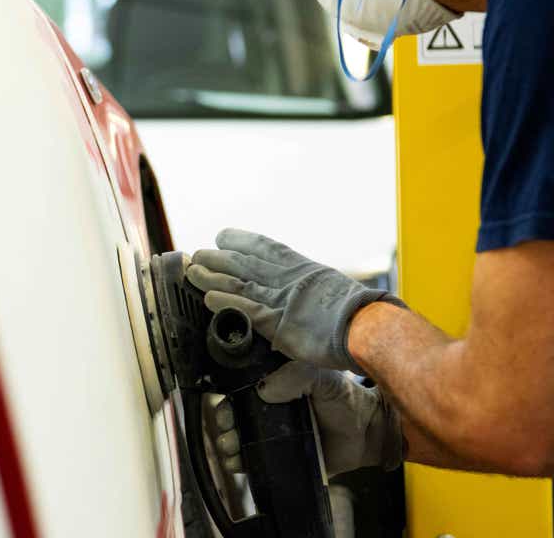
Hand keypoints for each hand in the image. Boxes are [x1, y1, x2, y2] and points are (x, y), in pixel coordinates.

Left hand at [188, 228, 404, 372]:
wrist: (368, 325)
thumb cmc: (357, 311)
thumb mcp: (330, 288)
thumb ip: (310, 288)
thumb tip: (305, 294)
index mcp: (300, 266)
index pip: (263, 246)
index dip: (240, 240)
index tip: (221, 236)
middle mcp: (286, 277)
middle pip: (243, 261)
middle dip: (217, 257)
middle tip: (197, 254)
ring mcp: (280, 298)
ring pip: (238, 282)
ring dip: (212, 276)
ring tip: (193, 272)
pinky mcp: (278, 322)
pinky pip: (246, 309)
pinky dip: (225, 303)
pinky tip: (208, 299)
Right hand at [213, 362, 403, 478]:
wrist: (366, 435)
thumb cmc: (346, 400)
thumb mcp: (323, 377)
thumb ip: (297, 375)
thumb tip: (265, 388)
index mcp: (276, 383)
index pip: (241, 384)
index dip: (228, 391)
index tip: (224, 399)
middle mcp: (269, 407)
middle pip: (233, 412)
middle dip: (224, 419)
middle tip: (227, 424)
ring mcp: (273, 432)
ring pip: (238, 437)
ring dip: (227, 441)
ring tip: (232, 445)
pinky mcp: (279, 456)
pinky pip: (253, 460)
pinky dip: (240, 462)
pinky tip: (238, 461)